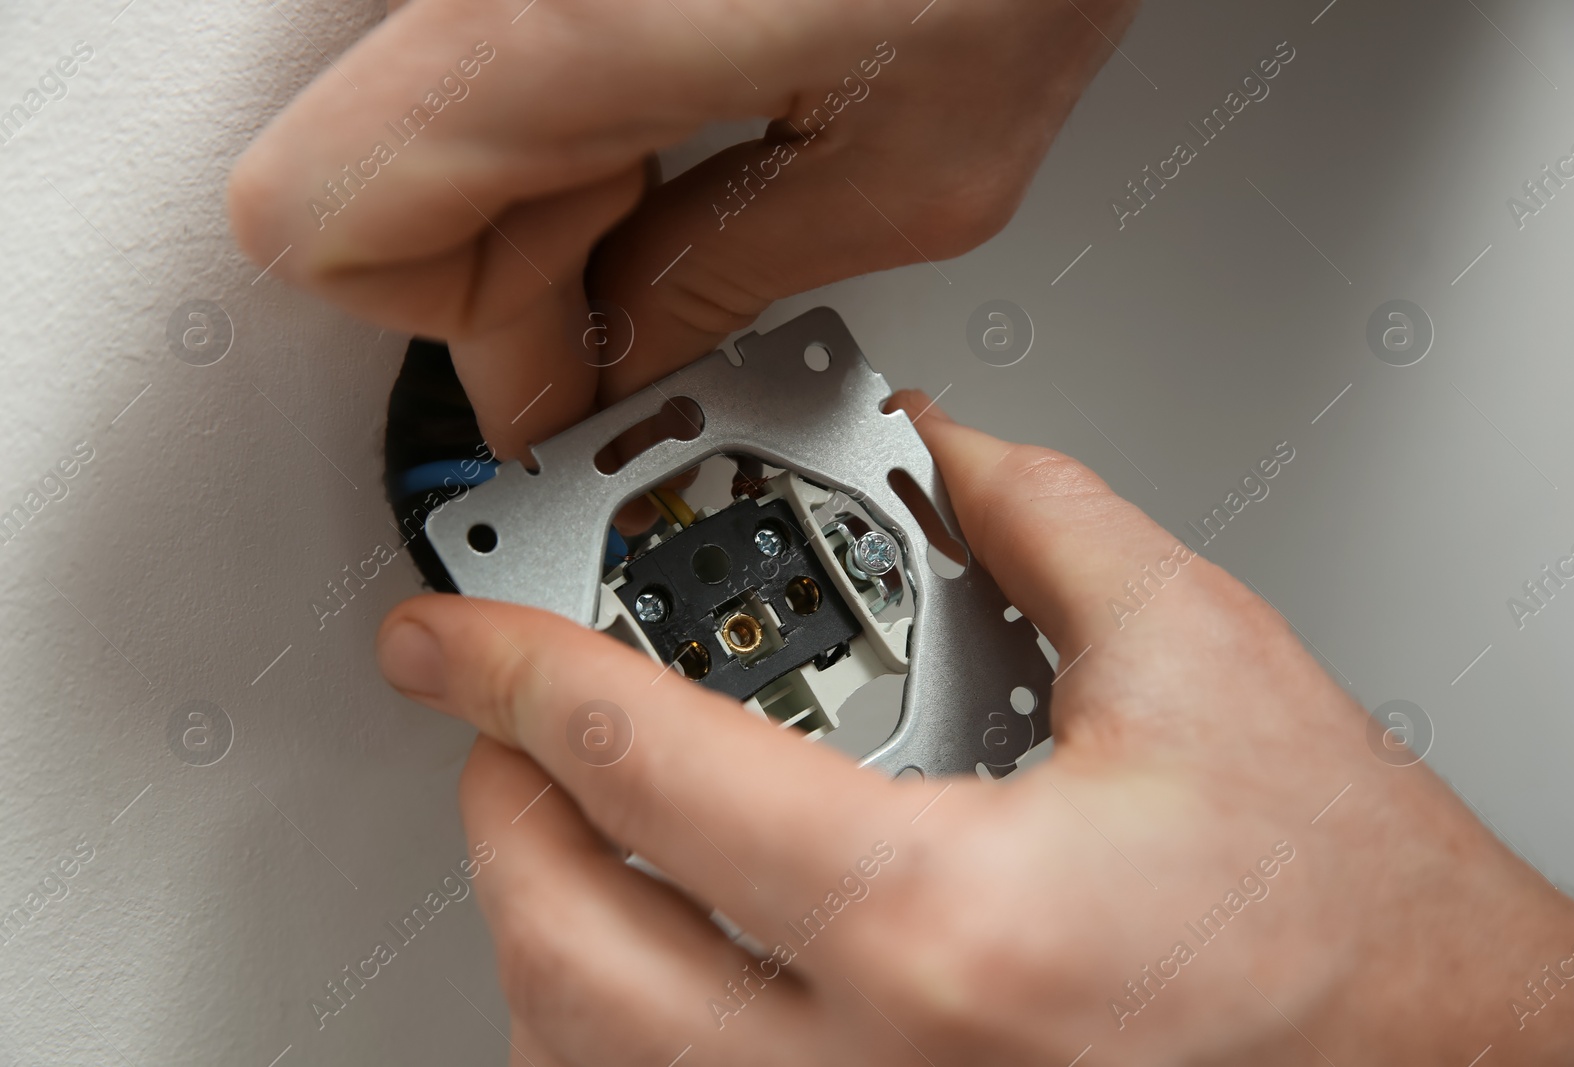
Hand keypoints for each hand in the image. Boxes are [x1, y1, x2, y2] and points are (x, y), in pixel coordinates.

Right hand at [228, 0, 1139, 459]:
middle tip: (640, 321)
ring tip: (688, 206)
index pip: (325, 218)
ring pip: (426, 118)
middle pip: (372, 175)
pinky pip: (496, 57)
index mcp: (562, 26)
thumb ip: (726, 282)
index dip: (449, 335)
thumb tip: (624, 361)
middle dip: (510, 289)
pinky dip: (566, 128)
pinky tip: (678, 132)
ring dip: (543, 208)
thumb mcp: (910, 175)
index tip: (557, 384)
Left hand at [374, 393, 1573, 1065]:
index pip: (650, 770)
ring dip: (535, 937)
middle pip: (569, 950)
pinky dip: (615, 1041)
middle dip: (496, 812)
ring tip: (552, 833)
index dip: (520, 670)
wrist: (1437, 1060)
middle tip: (495, 729)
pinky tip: (640, 967)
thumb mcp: (1203, 663)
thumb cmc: (1351, 922)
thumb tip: (937, 446)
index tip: (449, 638)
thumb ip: (1044, 520)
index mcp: (951, 921)